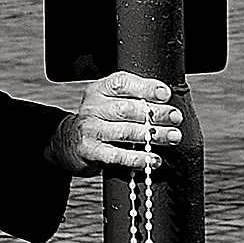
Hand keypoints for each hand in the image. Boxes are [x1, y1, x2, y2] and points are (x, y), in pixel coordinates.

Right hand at [48, 72, 181, 176]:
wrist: (67, 142)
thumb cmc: (100, 120)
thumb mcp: (109, 101)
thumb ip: (132, 98)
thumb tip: (166, 102)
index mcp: (100, 90)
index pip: (122, 83)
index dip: (145, 88)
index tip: (165, 94)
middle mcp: (93, 107)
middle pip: (127, 108)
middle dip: (156, 113)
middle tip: (176, 118)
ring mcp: (91, 130)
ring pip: (125, 132)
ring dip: (152, 135)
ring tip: (172, 137)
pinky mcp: (90, 151)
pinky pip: (118, 155)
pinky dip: (138, 158)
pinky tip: (154, 159)